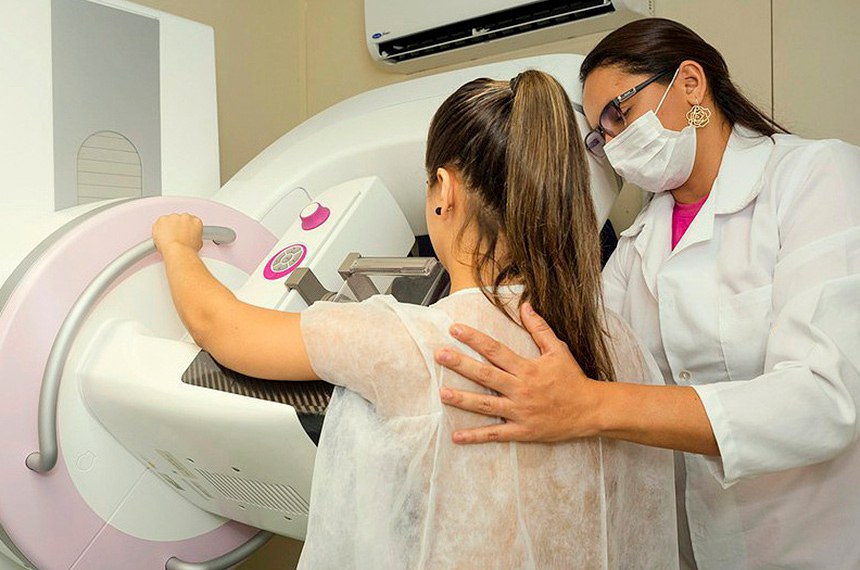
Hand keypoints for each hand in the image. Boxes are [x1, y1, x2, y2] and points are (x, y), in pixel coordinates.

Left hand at [152, 213, 203, 253]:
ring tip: (168, 239)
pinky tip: (161, 237)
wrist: (177, 250)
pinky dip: (159, 229)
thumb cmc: (187, 249)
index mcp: (196, 221)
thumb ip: (194, 236)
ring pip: (169, 220)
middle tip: (176, 237)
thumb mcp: (198, 243)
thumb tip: (191, 238)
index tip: (184, 232)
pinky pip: (159, 223)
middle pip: (180, 219)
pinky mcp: (162, 219)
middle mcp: (185, 217)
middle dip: (177, 226)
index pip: (191, 221)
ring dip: (168, 227)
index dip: (187, 228)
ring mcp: (173, 217)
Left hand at [436, 302, 602, 443]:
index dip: (474, 339)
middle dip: (461, 365)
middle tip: (440, 355)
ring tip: (442, 393)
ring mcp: (520, 412)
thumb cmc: (572, 379)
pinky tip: (457, 436)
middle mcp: (521, 389)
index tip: (455, 329)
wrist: (591, 410)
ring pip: (486, 405)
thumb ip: (539, 328)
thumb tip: (525, 306)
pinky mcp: (522, 431)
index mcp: (527, 368)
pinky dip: (476, 436)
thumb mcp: (558, 350)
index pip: (495, 350)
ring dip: (463, 399)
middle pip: (486, 375)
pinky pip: (495, 434)